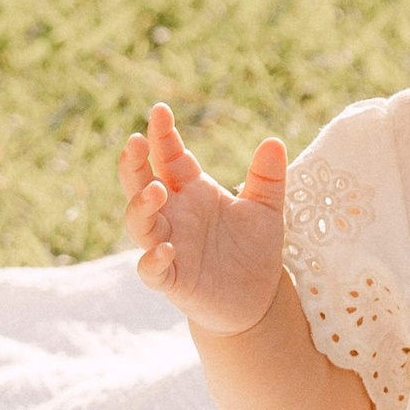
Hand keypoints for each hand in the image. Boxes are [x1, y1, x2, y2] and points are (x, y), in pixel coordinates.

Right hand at [120, 103, 289, 335]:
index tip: (160, 111)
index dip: (163, 136)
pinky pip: (152, 269)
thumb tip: (274, 142)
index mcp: (192, 191)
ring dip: (142, 207)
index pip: (170, 157)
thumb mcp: (267, 209)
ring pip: (140, 223)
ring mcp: (168, 246)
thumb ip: (268, 178)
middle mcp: (173, 215)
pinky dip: (153, 259)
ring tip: (156, 191)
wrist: (257, 298)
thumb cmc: (254, 249)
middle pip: (141, 184)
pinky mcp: (171, 279)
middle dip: (135, 164)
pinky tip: (166, 249)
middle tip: (135, 142)